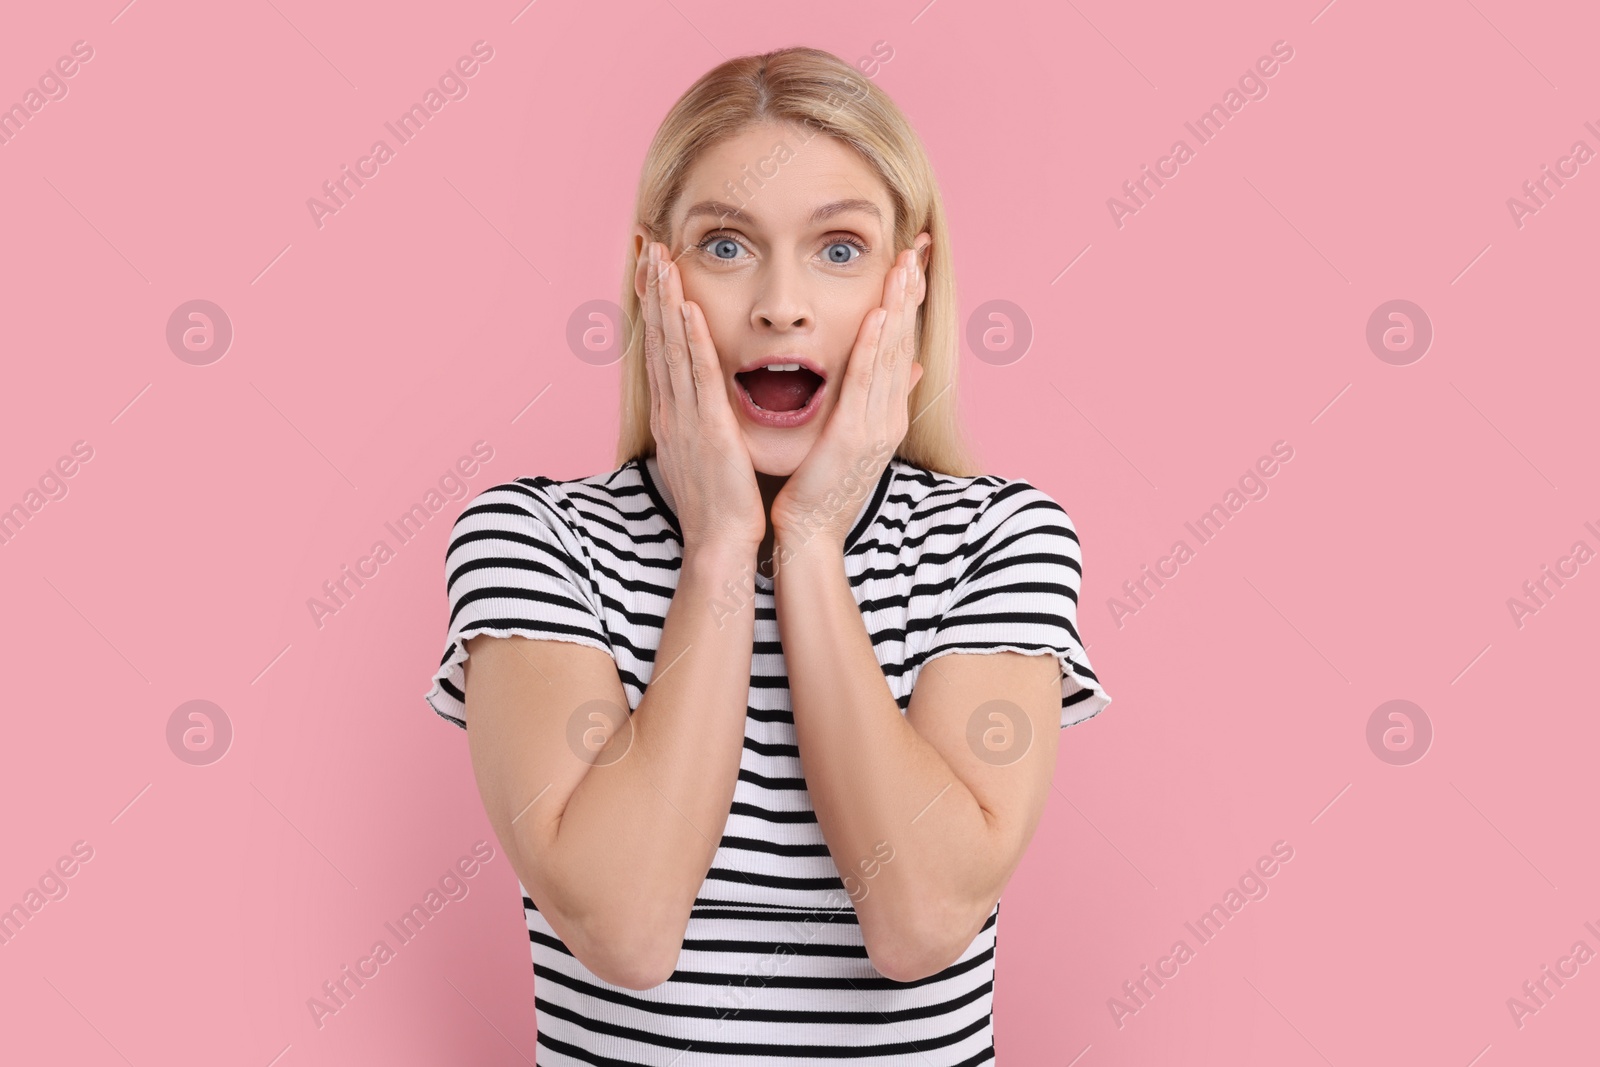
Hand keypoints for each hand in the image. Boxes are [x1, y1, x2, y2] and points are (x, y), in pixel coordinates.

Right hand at [638, 240, 765, 552]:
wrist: (719, 545)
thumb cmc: (720, 507)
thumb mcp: (708, 457)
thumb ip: (706, 426)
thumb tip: (709, 408)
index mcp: (675, 416)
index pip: (663, 352)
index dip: (657, 311)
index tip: (654, 274)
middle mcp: (673, 411)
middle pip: (660, 341)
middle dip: (654, 293)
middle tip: (650, 249)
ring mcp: (687, 419)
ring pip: (674, 349)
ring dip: (667, 302)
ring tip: (662, 261)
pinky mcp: (708, 430)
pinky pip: (699, 377)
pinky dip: (691, 340)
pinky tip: (688, 309)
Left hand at [770, 242, 926, 551]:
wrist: (810, 535)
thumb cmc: (820, 489)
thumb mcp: (852, 440)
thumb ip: (876, 401)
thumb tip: (908, 368)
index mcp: (885, 413)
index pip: (900, 345)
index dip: (908, 302)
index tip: (913, 263)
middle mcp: (888, 415)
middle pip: (902, 341)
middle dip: (910, 293)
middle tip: (918, 248)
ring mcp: (876, 426)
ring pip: (889, 355)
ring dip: (898, 307)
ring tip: (905, 266)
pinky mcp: (853, 437)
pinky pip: (865, 383)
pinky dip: (874, 348)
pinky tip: (879, 316)